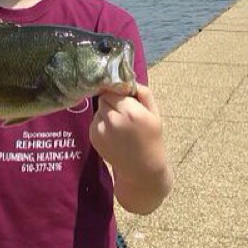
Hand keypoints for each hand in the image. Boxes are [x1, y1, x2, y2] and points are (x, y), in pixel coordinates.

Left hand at [89, 83, 171, 213]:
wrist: (141, 169)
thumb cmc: (151, 138)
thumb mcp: (154, 113)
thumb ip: (142, 92)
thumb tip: (126, 78)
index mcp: (130, 111)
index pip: (113, 89)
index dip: (118, 92)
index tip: (125, 97)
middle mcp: (112, 119)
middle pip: (104, 98)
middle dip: (112, 101)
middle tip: (124, 111)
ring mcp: (100, 129)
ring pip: (99, 109)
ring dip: (106, 112)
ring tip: (119, 125)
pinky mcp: (93, 137)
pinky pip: (95, 121)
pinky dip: (102, 123)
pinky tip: (113, 133)